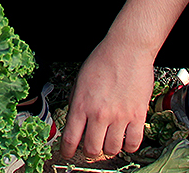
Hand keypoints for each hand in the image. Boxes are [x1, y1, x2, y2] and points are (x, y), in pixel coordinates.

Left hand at [60, 36, 152, 158]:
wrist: (126, 50)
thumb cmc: (101, 61)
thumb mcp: (79, 80)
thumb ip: (76, 102)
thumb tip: (74, 121)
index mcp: (81, 104)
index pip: (71, 137)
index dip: (66, 150)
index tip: (66, 153)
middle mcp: (99, 113)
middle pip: (92, 149)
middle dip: (88, 152)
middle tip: (89, 148)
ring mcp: (119, 117)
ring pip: (112, 149)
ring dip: (108, 148)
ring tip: (107, 140)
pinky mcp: (138, 116)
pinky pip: (133, 144)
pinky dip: (128, 146)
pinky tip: (124, 138)